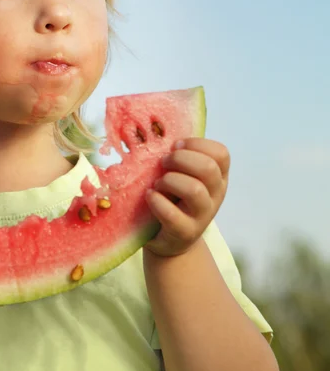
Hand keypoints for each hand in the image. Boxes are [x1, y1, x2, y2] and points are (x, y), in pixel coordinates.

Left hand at [145, 138, 228, 257]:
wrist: (170, 240)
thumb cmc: (173, 198)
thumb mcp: (182, 175)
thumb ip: (179, 156)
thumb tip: (155, 130)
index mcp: (217, 177)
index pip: (221, 153)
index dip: (197, 144)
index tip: (176, 146)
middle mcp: (215, 195)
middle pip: (209, 168)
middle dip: (181, 159)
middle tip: (164, 162)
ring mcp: (202, 216)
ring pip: (195, 190)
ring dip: (170, 180)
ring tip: (158, 184)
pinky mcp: (185, 232)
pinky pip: (172, 214)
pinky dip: (156, 201)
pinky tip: (150, 196)